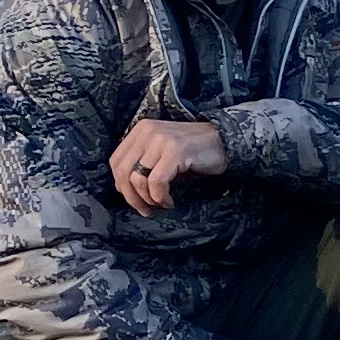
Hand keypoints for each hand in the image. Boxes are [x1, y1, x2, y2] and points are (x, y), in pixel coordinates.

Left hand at [110, 116, 227, 210]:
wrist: (223, 143)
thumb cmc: (192, 152)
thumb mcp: (161, 152)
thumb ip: (143, 161)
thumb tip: (125, 189)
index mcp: (141, 130)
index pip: (116, 161)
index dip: (121, 185)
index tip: (134, 199)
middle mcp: (148, 131)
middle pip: (123, 171)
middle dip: (131, 197)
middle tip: (144, 209)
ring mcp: (161, 140)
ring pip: (137, 178)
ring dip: (147, 199)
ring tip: (160, 203)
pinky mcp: (175, 151)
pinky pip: (156, 181)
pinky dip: (160, 197)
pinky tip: (169, 201)